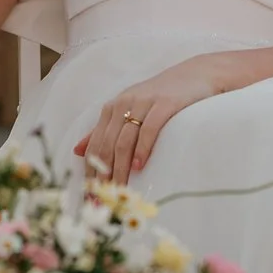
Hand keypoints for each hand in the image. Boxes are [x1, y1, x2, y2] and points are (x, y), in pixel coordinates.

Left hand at [73, 59, 230, 183]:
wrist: (195, 74)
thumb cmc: (160, 97)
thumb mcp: (128, 109)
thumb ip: (103, 129)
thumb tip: (77, 151)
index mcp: (111, 108)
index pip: (95, 144)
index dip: (91, 170)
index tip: (91, 194)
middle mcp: (123, 104)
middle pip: (107, 145)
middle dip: (104, 174)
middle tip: (104, 198)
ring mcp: (143, 103)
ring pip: (124, 141)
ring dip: (120, 168)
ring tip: (120, 189)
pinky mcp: (164, 104)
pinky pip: (149, 130)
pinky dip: (142, 149)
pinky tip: (140, 166)